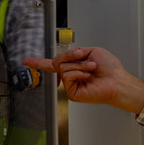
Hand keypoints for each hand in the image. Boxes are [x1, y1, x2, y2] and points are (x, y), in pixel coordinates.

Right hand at [23, 46, 143, 112]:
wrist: (117, 80)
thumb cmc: (109, 68)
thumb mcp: (91, 51)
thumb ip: (74, 52)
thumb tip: (63, 59)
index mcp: (74, 65)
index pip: (53, 63)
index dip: (38, 62)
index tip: (26, 61)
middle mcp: (70, 75)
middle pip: (57, 60)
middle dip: (70, 55)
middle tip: (82, 56)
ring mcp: (69, 84)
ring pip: (63, 67)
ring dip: (79, 65)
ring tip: (91, 69)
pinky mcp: (71, 92)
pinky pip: (67, 76)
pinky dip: (78, 73)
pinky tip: (87, 76)